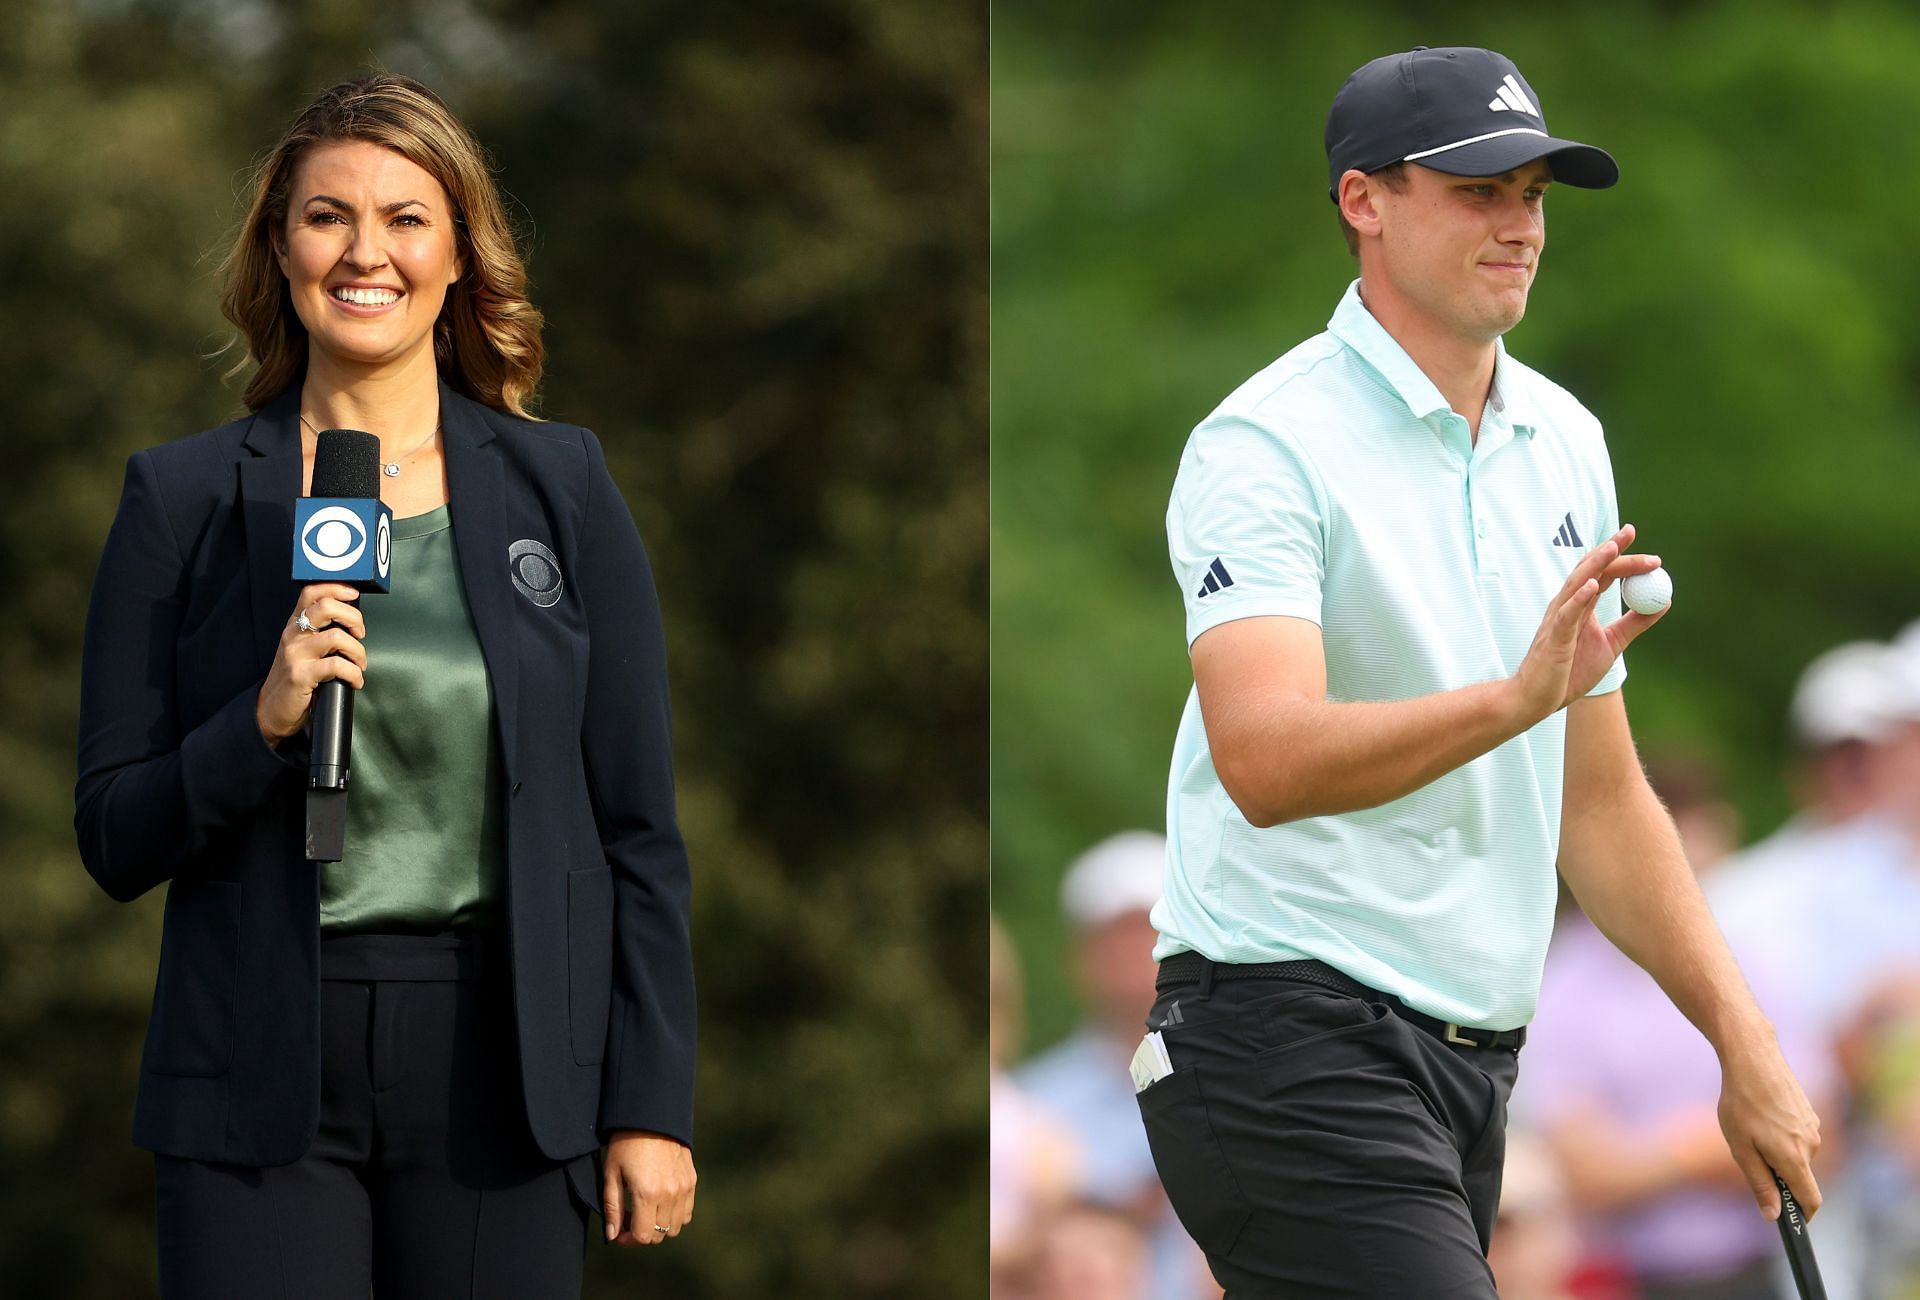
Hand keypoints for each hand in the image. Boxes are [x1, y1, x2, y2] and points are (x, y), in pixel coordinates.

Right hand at [255, 582, 366, 746]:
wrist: (272, 709)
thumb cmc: (296, 677)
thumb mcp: (304, 647)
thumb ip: (322, 631)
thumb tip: (353, 620)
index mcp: (295, 624)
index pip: (311, 591)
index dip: (336, 587)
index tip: (353, 594)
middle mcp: (293, 634)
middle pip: (326, 606)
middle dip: (353, 617)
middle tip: (360, 633)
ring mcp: (295, 654)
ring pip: (336, 637)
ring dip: (358, 651)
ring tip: (359, 663)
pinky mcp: (300, 675)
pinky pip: (337, 666)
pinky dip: (354, 673)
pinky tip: (355, 681)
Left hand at [602, 1130, 695, 1246]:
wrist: (651, 1117)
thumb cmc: (626, 1144)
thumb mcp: (612, 1175)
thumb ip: (613, 1209)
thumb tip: (613, 1236)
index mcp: (647, 1193)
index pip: (643, 1236)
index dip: (628, 1240)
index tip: (620, 1232)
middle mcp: (669, 1194)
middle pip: (659, 1235)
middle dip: (642, 1234)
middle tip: (630, 1219)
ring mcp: (684, 1188)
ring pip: (676, 1227)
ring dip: (660, 1227)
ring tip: (646, 1211)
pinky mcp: (691, 1180)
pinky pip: (687, 1212)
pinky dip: (675, 1215)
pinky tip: (661, 1203)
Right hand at [1511, 524, 1665, 721]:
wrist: (1538, 699)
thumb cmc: (1569, 672)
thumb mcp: (1611, 644)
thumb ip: (1635, 623)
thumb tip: (1664, 602)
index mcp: (1580, 606)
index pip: (1601, 573)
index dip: (1619, 554)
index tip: (1636, 538)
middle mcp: (1567, 606)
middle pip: (1591, 570)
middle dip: (1612, 551)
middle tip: (1632, 533)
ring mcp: (1558, 620)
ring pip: (1576, 584)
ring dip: (1594, 565)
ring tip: (1612, 548)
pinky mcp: (1554, 638)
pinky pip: (1566, 615)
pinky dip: (1578, 598)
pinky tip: (1592, 586)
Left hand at [1717, 1032, 1822, 1220]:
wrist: (1753, 1058)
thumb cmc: (1741, 1103)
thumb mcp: (1741, 1148)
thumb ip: (1760, 1184)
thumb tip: (1774, 1216)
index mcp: (1795, 1158)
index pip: (1812, 1200)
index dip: (1803, 1215)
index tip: (1791, 1221)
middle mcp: (1811, 1145)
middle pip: (1800, 1176)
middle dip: (1778, 1174)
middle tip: (1749, 1151)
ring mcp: (1813, 1126)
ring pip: (1797, 1154)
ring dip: (1777, 1151)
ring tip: (1751, 1126)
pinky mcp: (1809, 1112)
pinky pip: (1796, 1135)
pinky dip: (1781, 1134)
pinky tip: (1761, 1113)